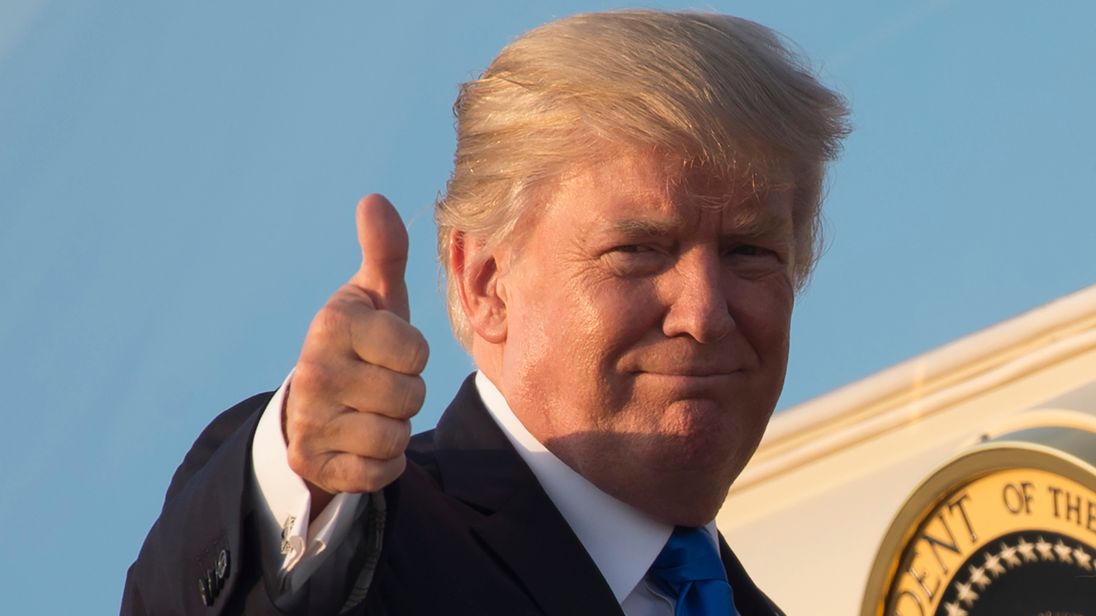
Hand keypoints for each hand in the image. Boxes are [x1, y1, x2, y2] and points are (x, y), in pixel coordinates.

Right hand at [284, 194, 428, 512]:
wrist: (312, 405)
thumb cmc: (360, 342)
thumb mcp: (374, 297)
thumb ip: (384, 251)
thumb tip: (374, 198)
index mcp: (332, 325)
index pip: (416, 352)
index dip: (413, 355)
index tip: (387, 350)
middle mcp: (313, 372)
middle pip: (409, 398)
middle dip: (406, 394)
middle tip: (379, 384)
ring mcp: (310, 422)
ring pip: (395, 437)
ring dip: (396, 429)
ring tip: (371, 411)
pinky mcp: (314, 464)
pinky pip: (380, 473)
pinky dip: (383, 463)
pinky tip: (363, 443)